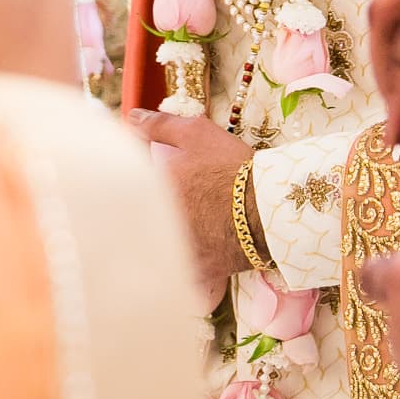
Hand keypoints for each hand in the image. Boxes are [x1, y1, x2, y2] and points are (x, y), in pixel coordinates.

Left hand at [126, 109, 256, 283]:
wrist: (269, 208)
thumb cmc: (232, 167)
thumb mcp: (198, 134)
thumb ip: (160, 126)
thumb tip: (131, 118)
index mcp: (152, 189)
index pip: (130, 188)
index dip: (143, 187)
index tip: (161, 186)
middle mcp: (158, 223)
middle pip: (140, 225)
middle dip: (150, 219)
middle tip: (182, 210)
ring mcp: (175, 251)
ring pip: (158, 254)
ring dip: (163, 248)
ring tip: (189, 236)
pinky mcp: (194, 273)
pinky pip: (181, 280)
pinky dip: (184, 275)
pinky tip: (193, 263)